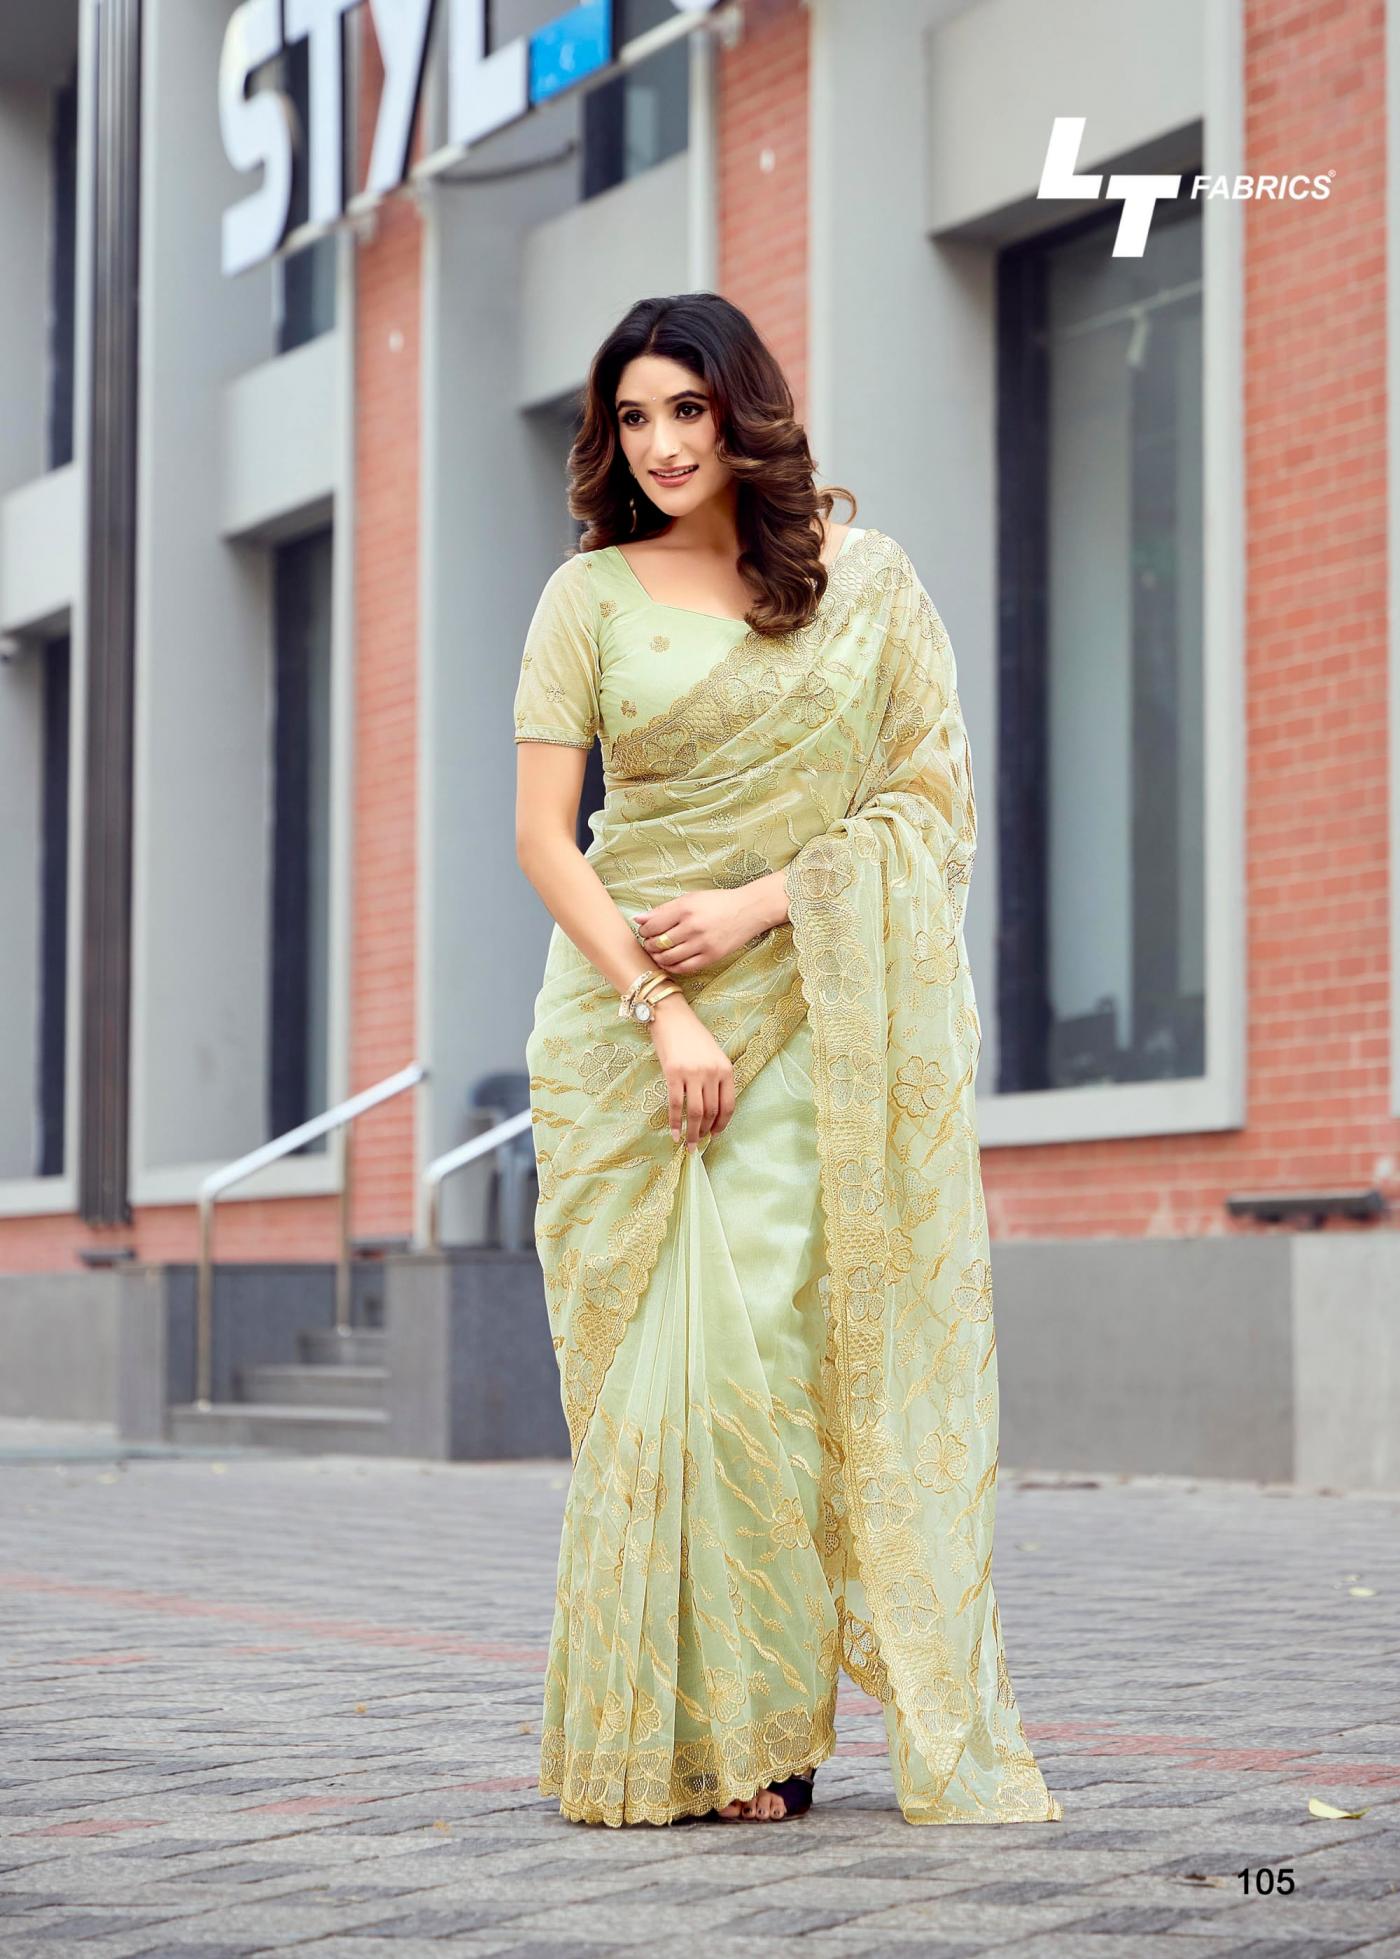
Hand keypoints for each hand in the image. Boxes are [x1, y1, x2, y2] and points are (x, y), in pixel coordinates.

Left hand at [632, 875, 785, 974]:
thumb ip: (663, 910)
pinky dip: (672, 967)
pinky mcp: (711, 957)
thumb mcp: (690, 899)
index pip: (652, 926)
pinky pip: (684, 968)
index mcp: (685, 909)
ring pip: (668, 958)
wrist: (748, 910)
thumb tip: (638, 919)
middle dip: (649, 945)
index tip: (645, 931)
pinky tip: (670, 961)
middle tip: (650, 943)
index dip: (644, 931)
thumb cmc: (717, 902)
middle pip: (658, 943)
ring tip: (659, 952)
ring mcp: (702, 944)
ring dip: (658, 957)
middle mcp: (693, 927)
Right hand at [647, 995, 734, 1148]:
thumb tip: (711, 1111)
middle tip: (698, 1142)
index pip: (728, 1105)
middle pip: (711, 1111)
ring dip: (692, 1132)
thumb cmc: (692, 1037)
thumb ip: (716, 1079)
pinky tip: (674, 1133)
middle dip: (705, 1131)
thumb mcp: (713, 1056)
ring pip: (695, 1112)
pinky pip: (675, 1105)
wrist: (671, 1017)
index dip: (722, 1124)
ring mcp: (692, 1073)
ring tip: (687, 1143)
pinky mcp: (672, 1074)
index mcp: (726, 1069)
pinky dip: (675, 1122)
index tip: (714, 1135)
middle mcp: (711, 1072)